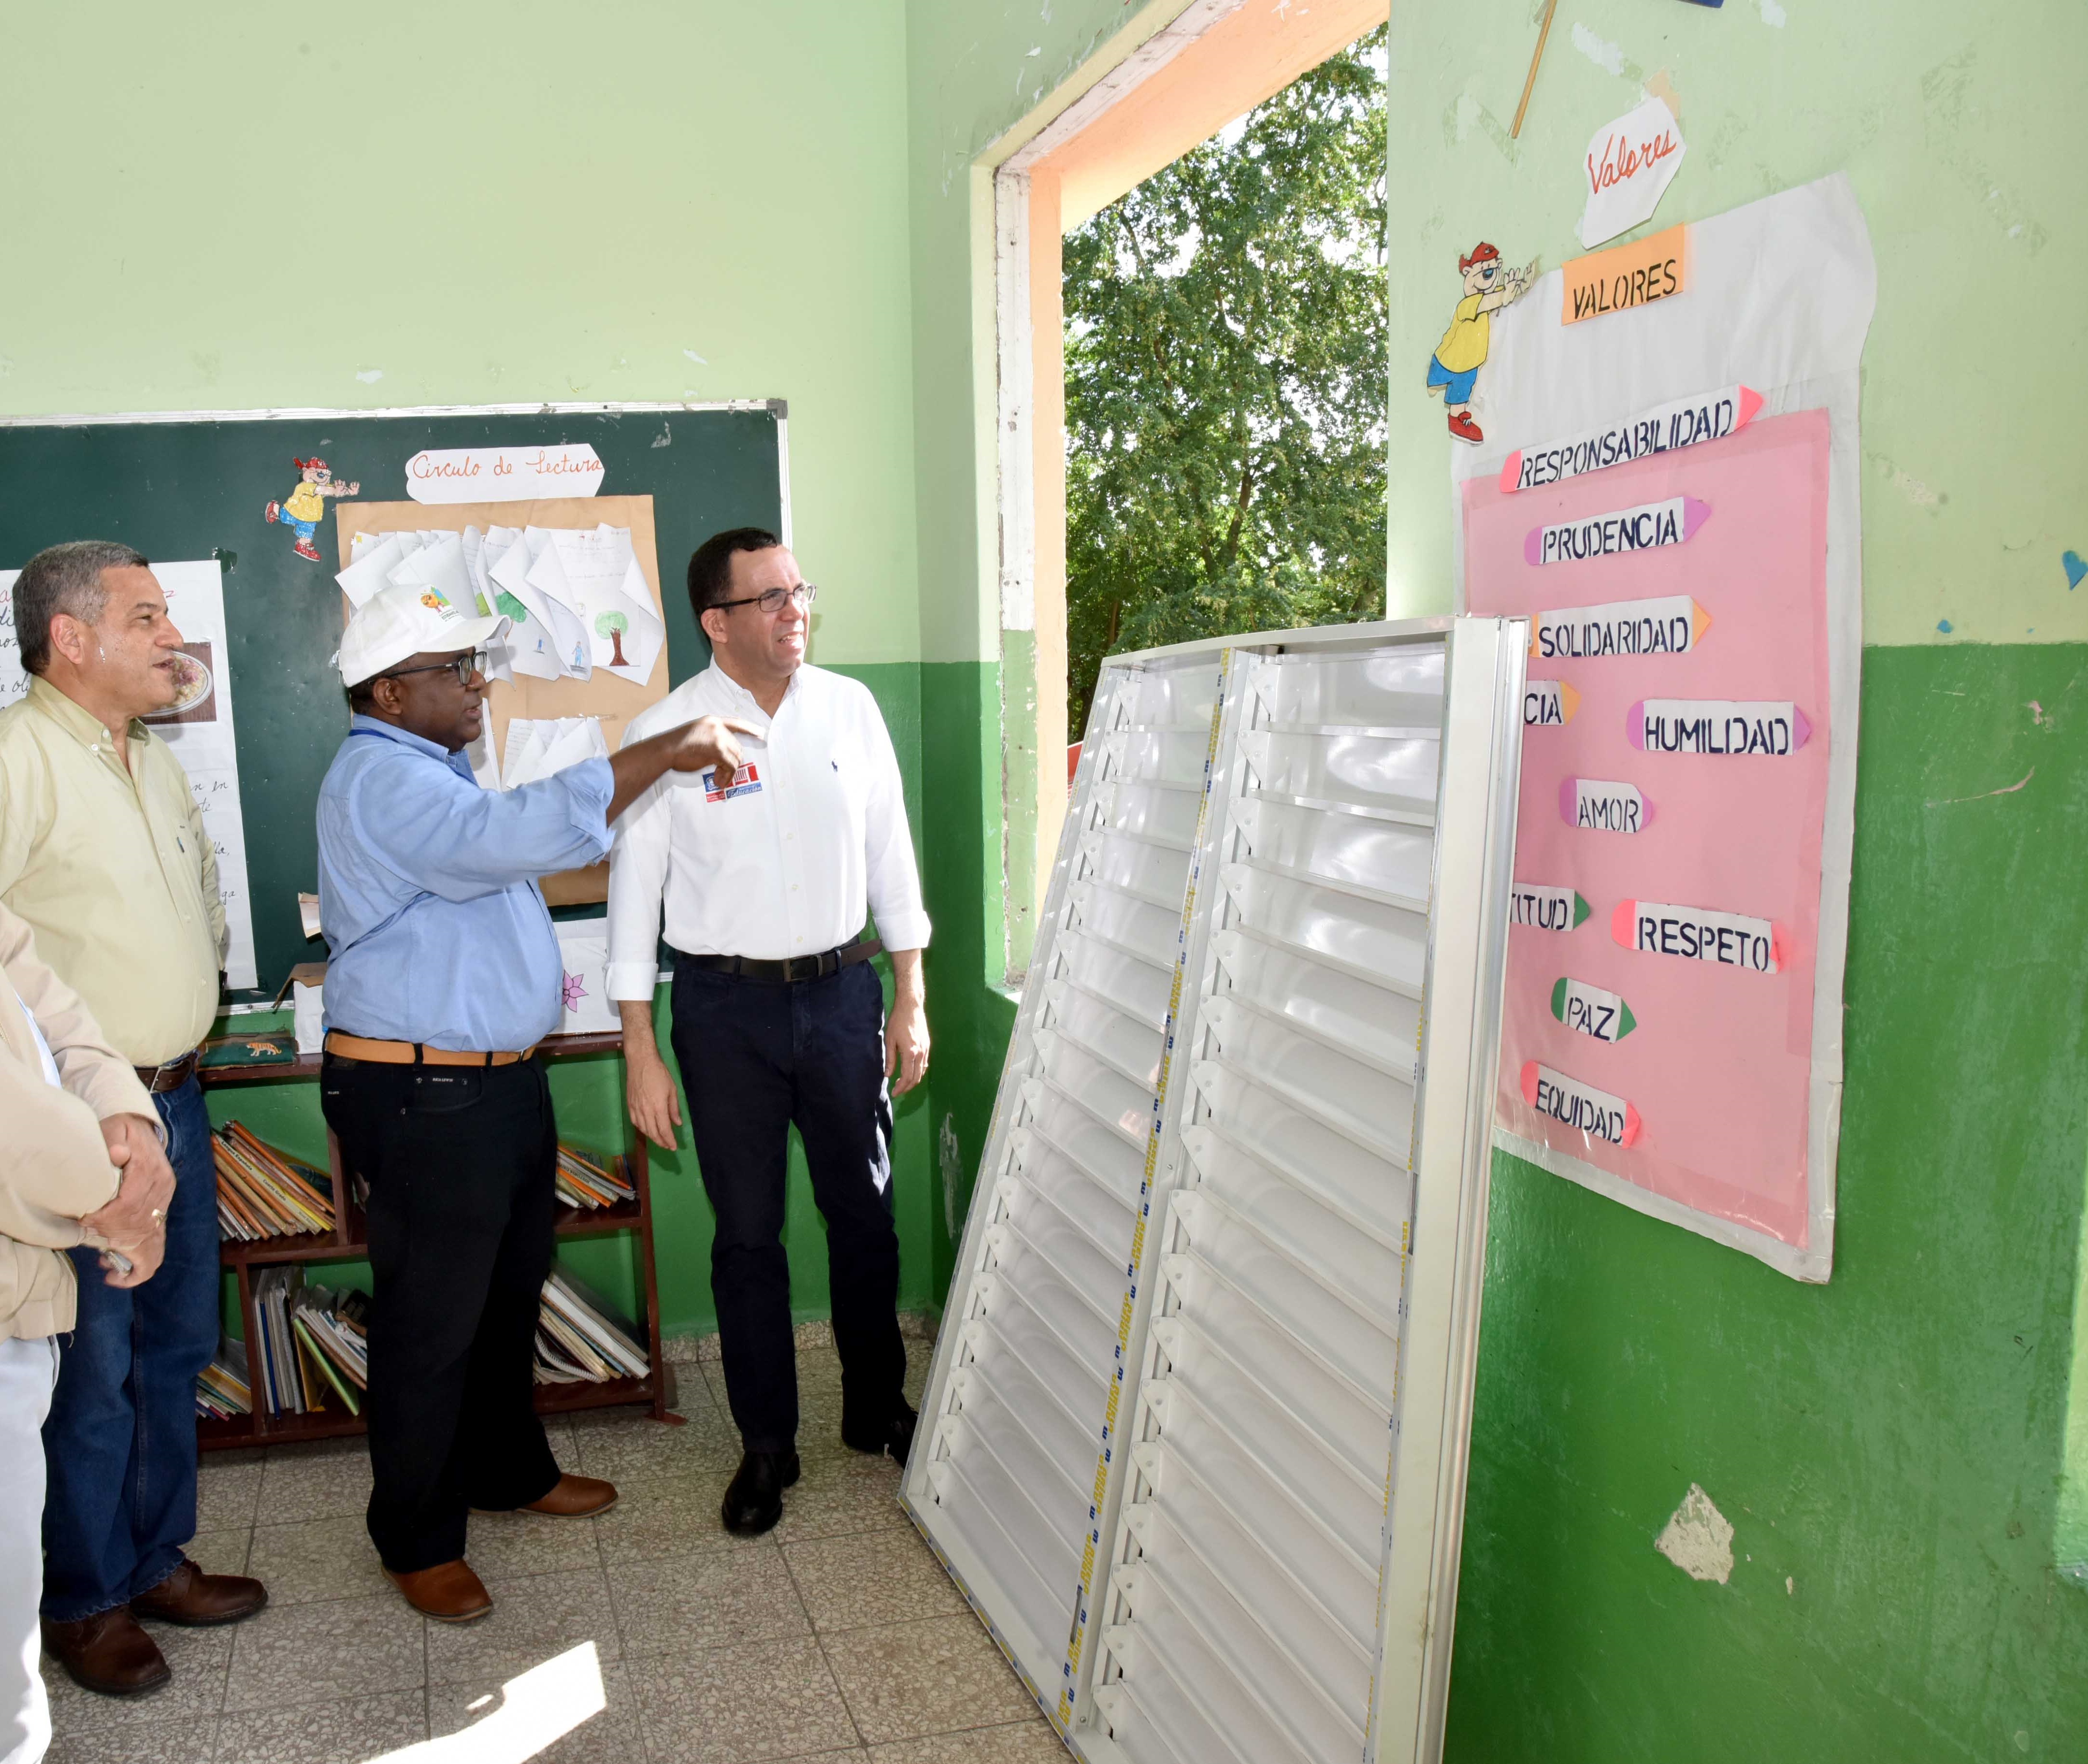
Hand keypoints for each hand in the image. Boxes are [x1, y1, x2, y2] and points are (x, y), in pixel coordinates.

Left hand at [80, 1115, 173, 1286]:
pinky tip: (119, 1274)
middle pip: (138, 1226)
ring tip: (106, 1267)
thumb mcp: (115, 1127)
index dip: (106, 1218)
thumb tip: (118, 1155)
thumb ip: (113, 1139)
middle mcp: (162, 1190)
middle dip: (109, 1237)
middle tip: (86, 1237)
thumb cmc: (121, 1131)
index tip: (84, 1221)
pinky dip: (140, 1266)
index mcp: (151, 1171)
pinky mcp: (162, 1213)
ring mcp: (164, 1204)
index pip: (130, 1204)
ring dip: (127, 1258)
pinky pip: (157, 1247)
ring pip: (152, 1242)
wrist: (142, 1132)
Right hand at [625, 1041, 683, 1150]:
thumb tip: (677, 1123)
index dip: (669, 1140)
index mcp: (658, 1108)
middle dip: (661, 1142)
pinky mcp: (629, 1105)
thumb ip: (674, 1109)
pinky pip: (635, 1122)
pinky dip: (642, 1129)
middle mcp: (646, 1111)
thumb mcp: (672, 1090)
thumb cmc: (659, 1074)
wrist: (641, 1062)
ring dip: (652, 1137)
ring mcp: (636, 1109)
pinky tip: (646, 1130)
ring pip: (643, 1129)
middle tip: (668, 1146)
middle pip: (653, 1133)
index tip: (674, 1147)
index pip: (664, 1130)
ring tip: (659, 1140)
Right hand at [666, 716, 762, 787]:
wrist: (666, 749)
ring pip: (736, 757)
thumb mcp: (695, 733)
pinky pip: (731, 766)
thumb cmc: (676, 746)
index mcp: (712, 721)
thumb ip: (710, 738)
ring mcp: (718, 738)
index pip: (737, 723)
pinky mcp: (717, 750)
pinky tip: (719, 782)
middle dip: (733, 762)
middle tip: (723, 775)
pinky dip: (727, 776)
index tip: (762, 733)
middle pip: (737, 746)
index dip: (750, 729)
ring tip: (719, 780)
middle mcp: (718, 727)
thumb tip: (721, 753)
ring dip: (730, 772)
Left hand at [885, 992, 928, 1095]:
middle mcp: (920, 1053)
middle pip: (916, 1077)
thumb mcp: (889, 1040)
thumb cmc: (897, 1021)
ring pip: (922, 1071)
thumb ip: (890, 1059)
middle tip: (898, 1091)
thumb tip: (888, 1075)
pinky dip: (918, 1071)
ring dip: (914, 1080)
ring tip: (904, 1084)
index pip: (907, 1077)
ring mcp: (926, 1049)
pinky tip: (911, 1072)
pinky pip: (924, 1063)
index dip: (901, 1087)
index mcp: (910, 1053)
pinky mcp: (927, 1045)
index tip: (894, 1093)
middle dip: (907, 1087)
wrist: (911, 1006)